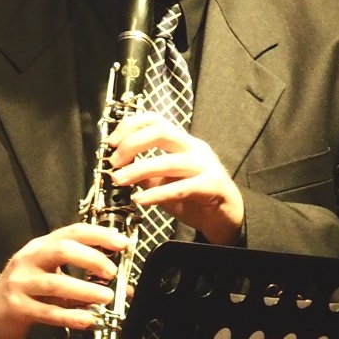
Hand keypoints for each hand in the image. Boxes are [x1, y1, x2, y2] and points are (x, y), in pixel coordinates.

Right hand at [0, 222, 130, 338]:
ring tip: (106, 298)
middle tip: (111, 272)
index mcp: (41, 246)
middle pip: (61, 250)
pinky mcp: (17, 307)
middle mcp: (29, 260)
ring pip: (55, 284)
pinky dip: (70, 316)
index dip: (99, 235)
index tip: (121, 243)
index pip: (72, 232)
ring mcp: (21, 283)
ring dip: (84, 290)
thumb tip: (123, 288)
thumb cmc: (29, 290)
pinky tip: (88, 319)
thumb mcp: (53, 275)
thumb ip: (84, 278)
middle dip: (91, 259)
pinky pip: (48, 312)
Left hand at [107, 111, 244, 244]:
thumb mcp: (164, 183)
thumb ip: (145, 174)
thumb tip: (118, 169)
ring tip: (119, 180)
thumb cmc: (194, 198)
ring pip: (169, 161)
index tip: (112, 141)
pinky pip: (180, 188)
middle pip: (162, 132)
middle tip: (114, 161)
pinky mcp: (211, 185)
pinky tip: (140, 199)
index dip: (132, 125)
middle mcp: (195, 148)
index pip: (156, 120)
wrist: (225, 218)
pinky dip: (157, 193)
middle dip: (133, 143)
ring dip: (139, 169)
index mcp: (183, 142)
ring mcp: (205, 165)